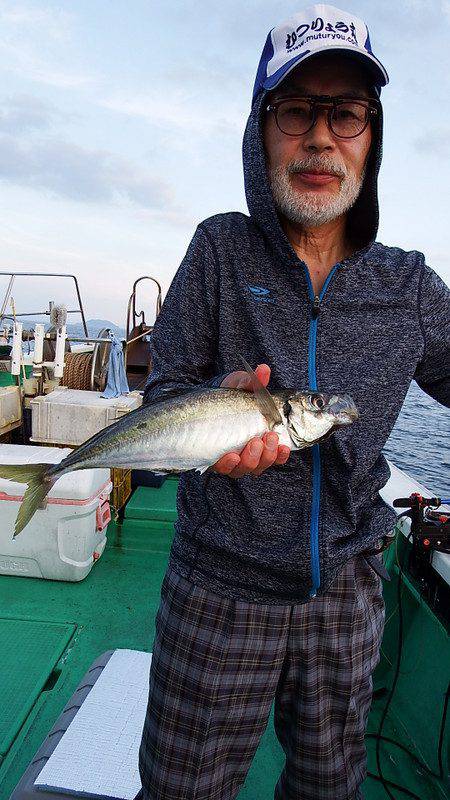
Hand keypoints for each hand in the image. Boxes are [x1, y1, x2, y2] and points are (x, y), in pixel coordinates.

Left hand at [212, 363, 290, 477]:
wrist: (197, 403)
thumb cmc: (224, 396)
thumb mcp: (239, 387)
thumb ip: (253, 382)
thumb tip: (264, 369)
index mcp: (259, 438)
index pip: (275, 453)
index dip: (281, 454)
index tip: (284, 446)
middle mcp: (246, 452)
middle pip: (261, 464)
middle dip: (268, 454)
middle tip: (268, 438)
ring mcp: (229, 458)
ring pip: (245, 469)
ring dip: (252, 459)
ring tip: (253, 443)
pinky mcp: (213, 460)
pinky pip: (223, 469)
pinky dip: (229, 464)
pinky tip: (231, 456)